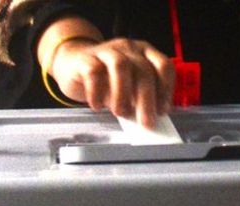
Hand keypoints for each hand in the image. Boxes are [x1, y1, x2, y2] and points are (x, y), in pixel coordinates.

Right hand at [45, 36, 174, 127]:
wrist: (74, 64)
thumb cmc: (107, 80)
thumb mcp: (128, 89)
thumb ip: (138, 101)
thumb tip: (146, 120)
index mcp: (145, 54)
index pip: (163, 66)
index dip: (166, 89)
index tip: (162, 111)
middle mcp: (129, 48)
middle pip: (143, 70)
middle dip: (147, 99)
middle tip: (146, 123)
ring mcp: (107, 50)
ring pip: (120, 66)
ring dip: (123, 93)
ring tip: (120, 113)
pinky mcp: (86, 58)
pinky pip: (94, 72)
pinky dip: (97, 92)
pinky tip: (97, 106)